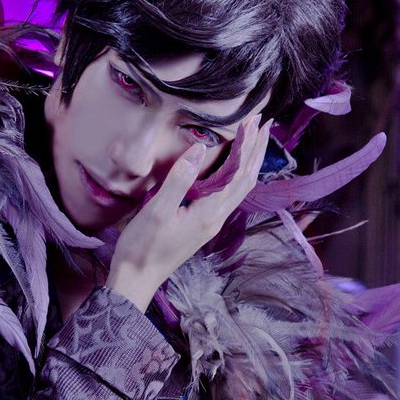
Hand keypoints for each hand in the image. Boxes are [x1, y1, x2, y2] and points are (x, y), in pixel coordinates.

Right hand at [107, 115, 272, 310]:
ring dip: (250, 163)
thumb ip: (180, 179)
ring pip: (239, 189)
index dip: (247, 146)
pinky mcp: (202, 225)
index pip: (237, 172)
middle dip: (257, 152)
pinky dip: (236, 176)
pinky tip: (231, 169)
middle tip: (264, 124)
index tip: (253, 121)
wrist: (136, 278)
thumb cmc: (143, 247)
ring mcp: (210, 223)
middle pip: (246, 180)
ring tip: (255, 142)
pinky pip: (228, 195)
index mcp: (209, 213)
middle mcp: (216, 218)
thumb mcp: (158, 211)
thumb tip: (200, 149)